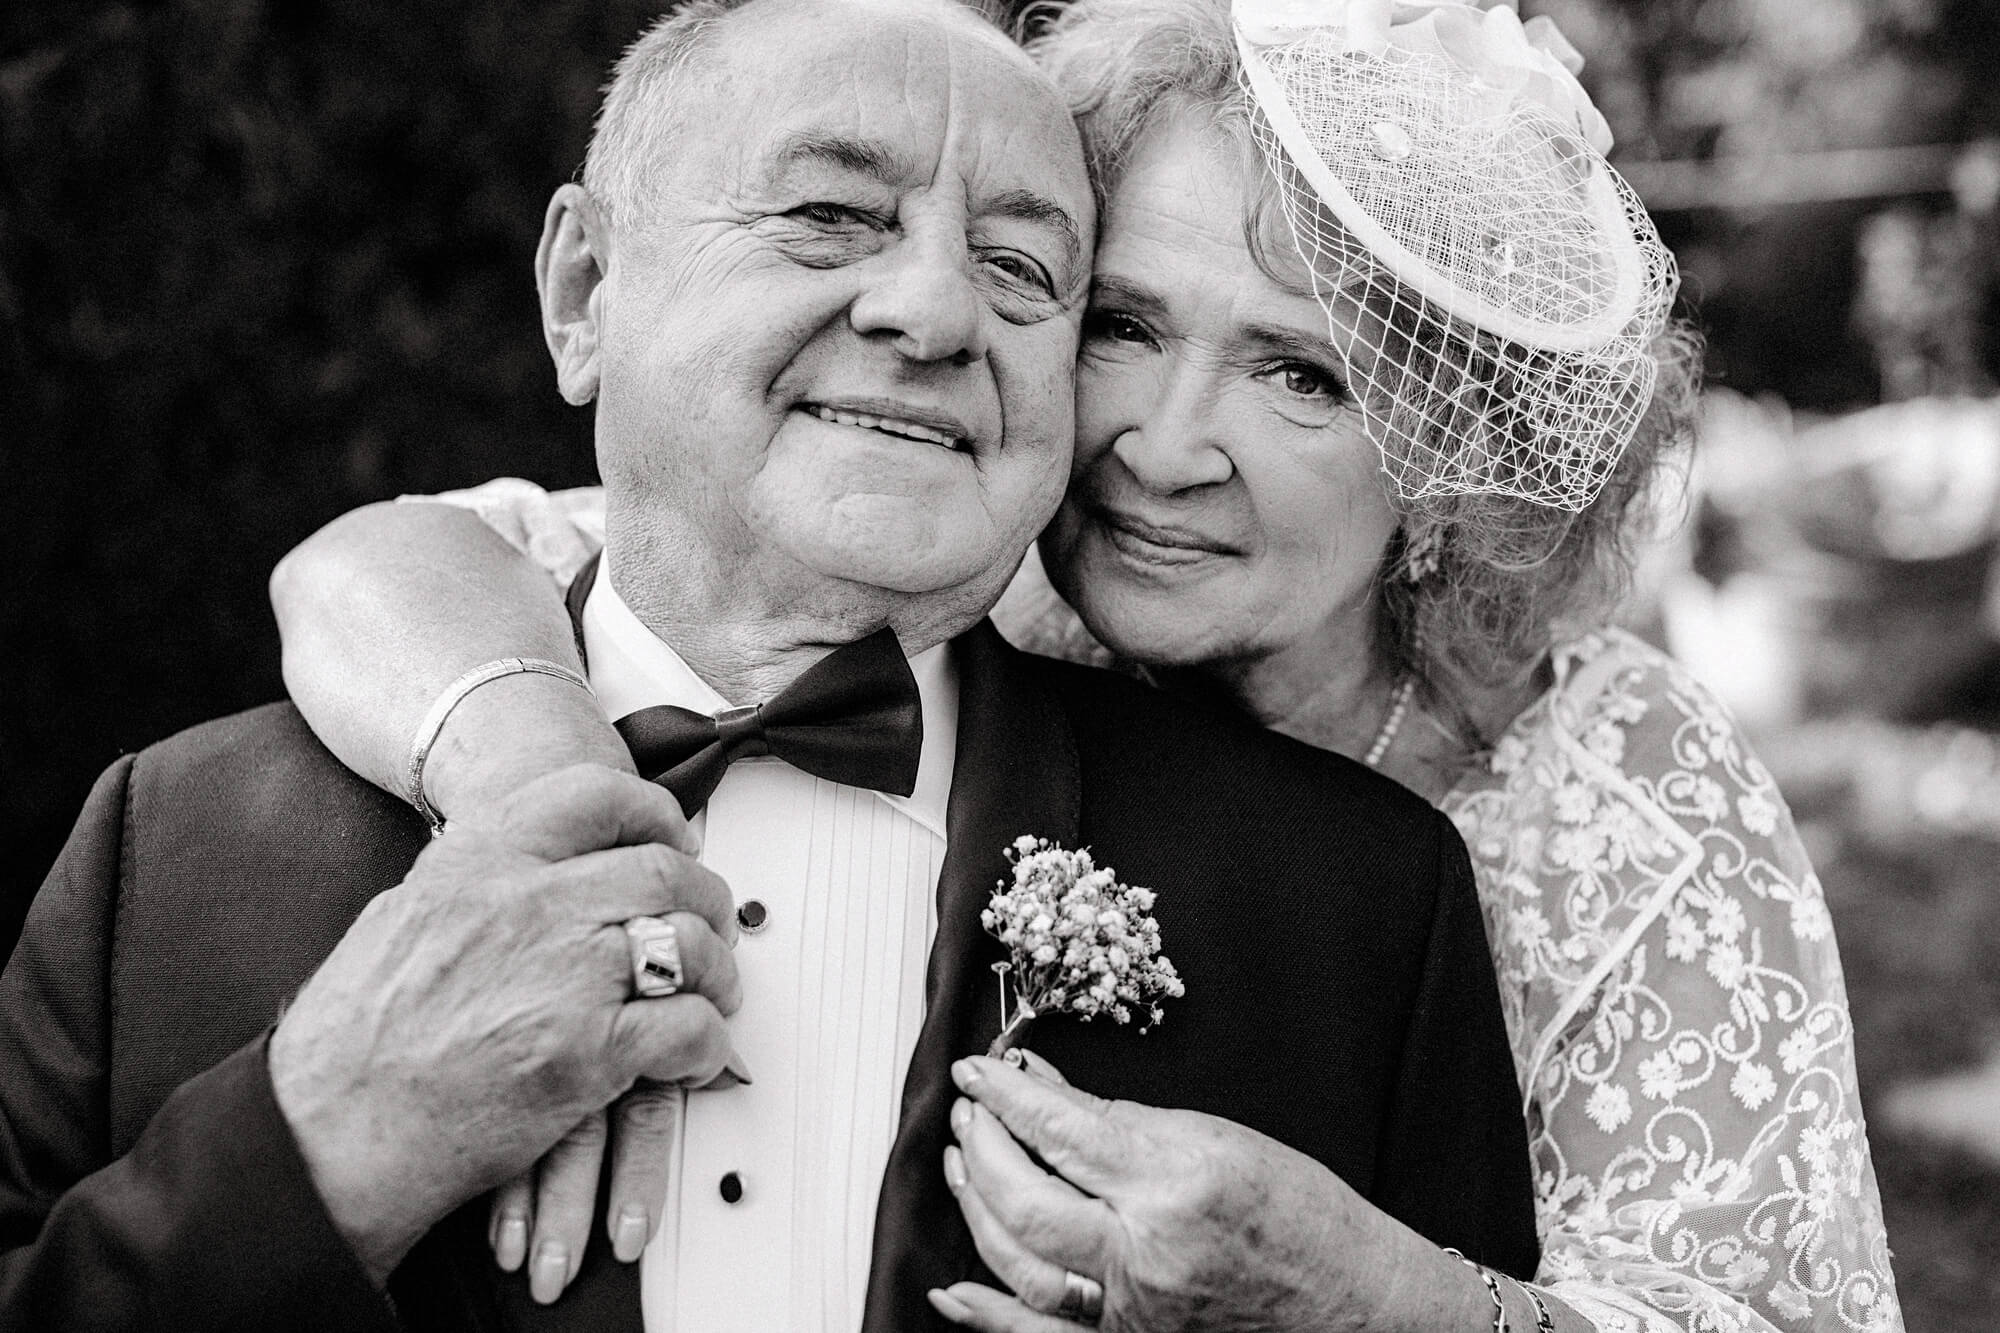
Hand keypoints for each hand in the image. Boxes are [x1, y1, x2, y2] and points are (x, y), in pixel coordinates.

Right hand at [269, 765, 742, 1283]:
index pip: (596, 795)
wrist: (329, 1136)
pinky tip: (694, 1057)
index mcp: (479, 863)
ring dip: (716, 973)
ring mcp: (563, 977)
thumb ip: (475, 882)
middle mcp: (527, 906)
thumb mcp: (403, 918)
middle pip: (662, 869)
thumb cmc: (352, 1044)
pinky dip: (709, 1045)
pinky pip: (689, 1029)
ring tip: (712, 996)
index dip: (655, 813)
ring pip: (688, 944)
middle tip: (710, 926)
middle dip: (704, 898)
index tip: (677, 838)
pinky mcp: (587, 1053)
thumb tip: (533, 869)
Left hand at [931, 1055, 1393, 1332]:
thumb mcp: (1222, 1140)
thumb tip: (1052, 1091)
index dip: (1009, 1092)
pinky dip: (987, 1314)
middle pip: (1025, 1198)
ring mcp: (1134, 1313)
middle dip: (982, 1144)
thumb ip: (1126, 1121)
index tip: (981, 1069)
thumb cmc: (1305, 1220)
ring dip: (976, 1207)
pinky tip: (953, 1286)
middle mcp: (1149, 1255)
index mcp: (1178, 1184)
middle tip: (970, 1111)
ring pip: (1019, 1262)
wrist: (1355, 1305)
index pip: (1064, 1129)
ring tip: (963, 1163)